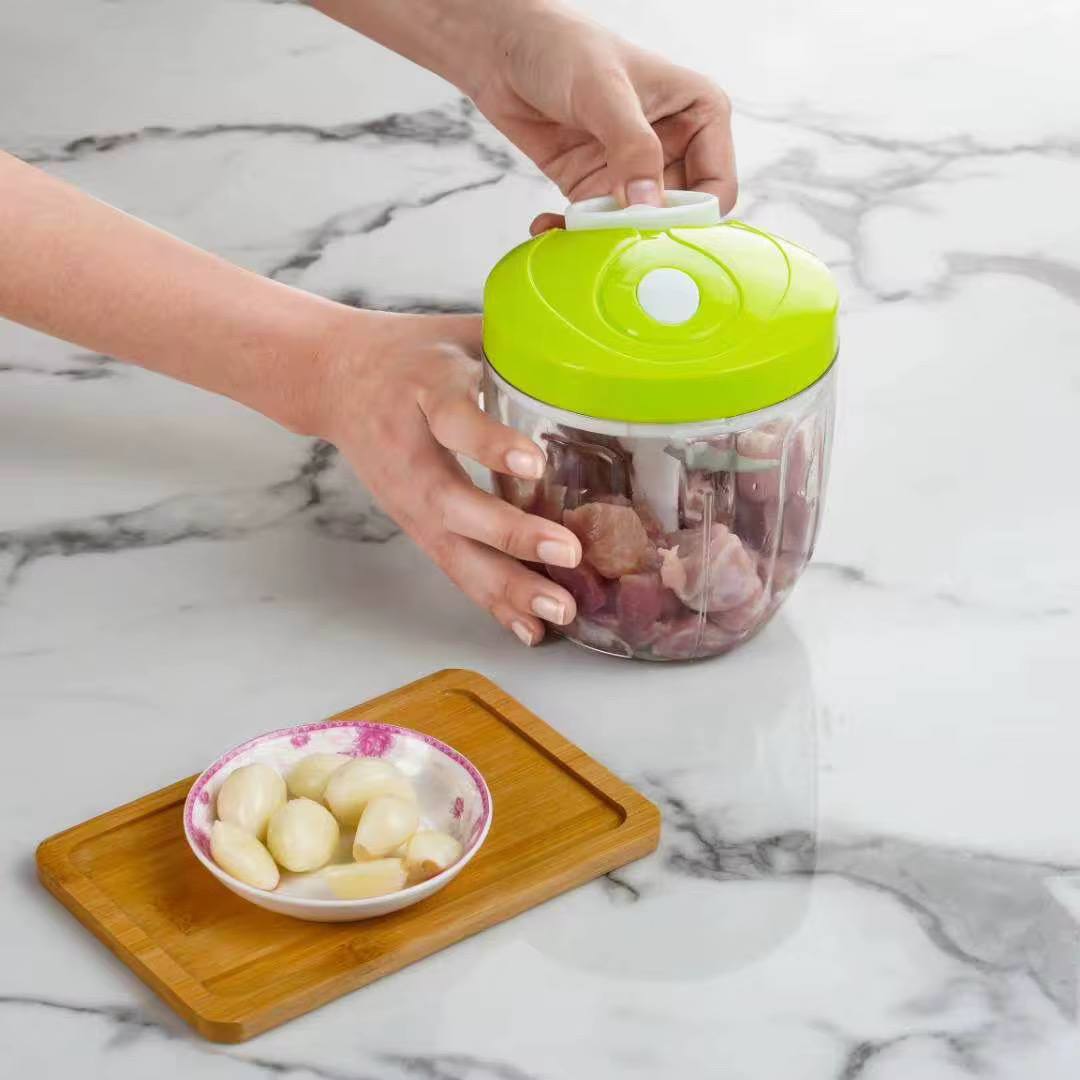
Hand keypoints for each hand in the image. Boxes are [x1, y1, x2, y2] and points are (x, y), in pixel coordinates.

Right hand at [316, 309, 582, 644]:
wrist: (335, 378)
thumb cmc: (413, 351)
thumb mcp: (460, 329)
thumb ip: (521, 338)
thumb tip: (603, 340)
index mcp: (425, 389)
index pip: (454, 417)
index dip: (489, 443)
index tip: (533, 462)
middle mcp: (411, 451)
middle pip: (453, 502)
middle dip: (510, 534)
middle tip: (568, 554)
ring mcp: (408, 497)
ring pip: (453, 549)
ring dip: (506, 586)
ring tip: (558, 612)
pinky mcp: (414, 525)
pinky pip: (454, 567)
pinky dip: (492, 602)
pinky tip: (529, 628)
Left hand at [470, 2, 736, 232]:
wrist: (504, 46)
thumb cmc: (562, 46)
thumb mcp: (603, 92)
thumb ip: (632, 149)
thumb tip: (647, 205)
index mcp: (699, 115)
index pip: (716, 187)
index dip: (690, 215)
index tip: (654, 226)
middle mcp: (672, 147)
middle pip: (674, 216)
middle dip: (645, 234)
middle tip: (612, 239)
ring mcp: (632, 171)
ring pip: (633, 227)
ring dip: (604, 238)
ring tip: (574, 234)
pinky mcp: (594, 187)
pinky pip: (594, 227)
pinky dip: (573, 234)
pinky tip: (547, 225)